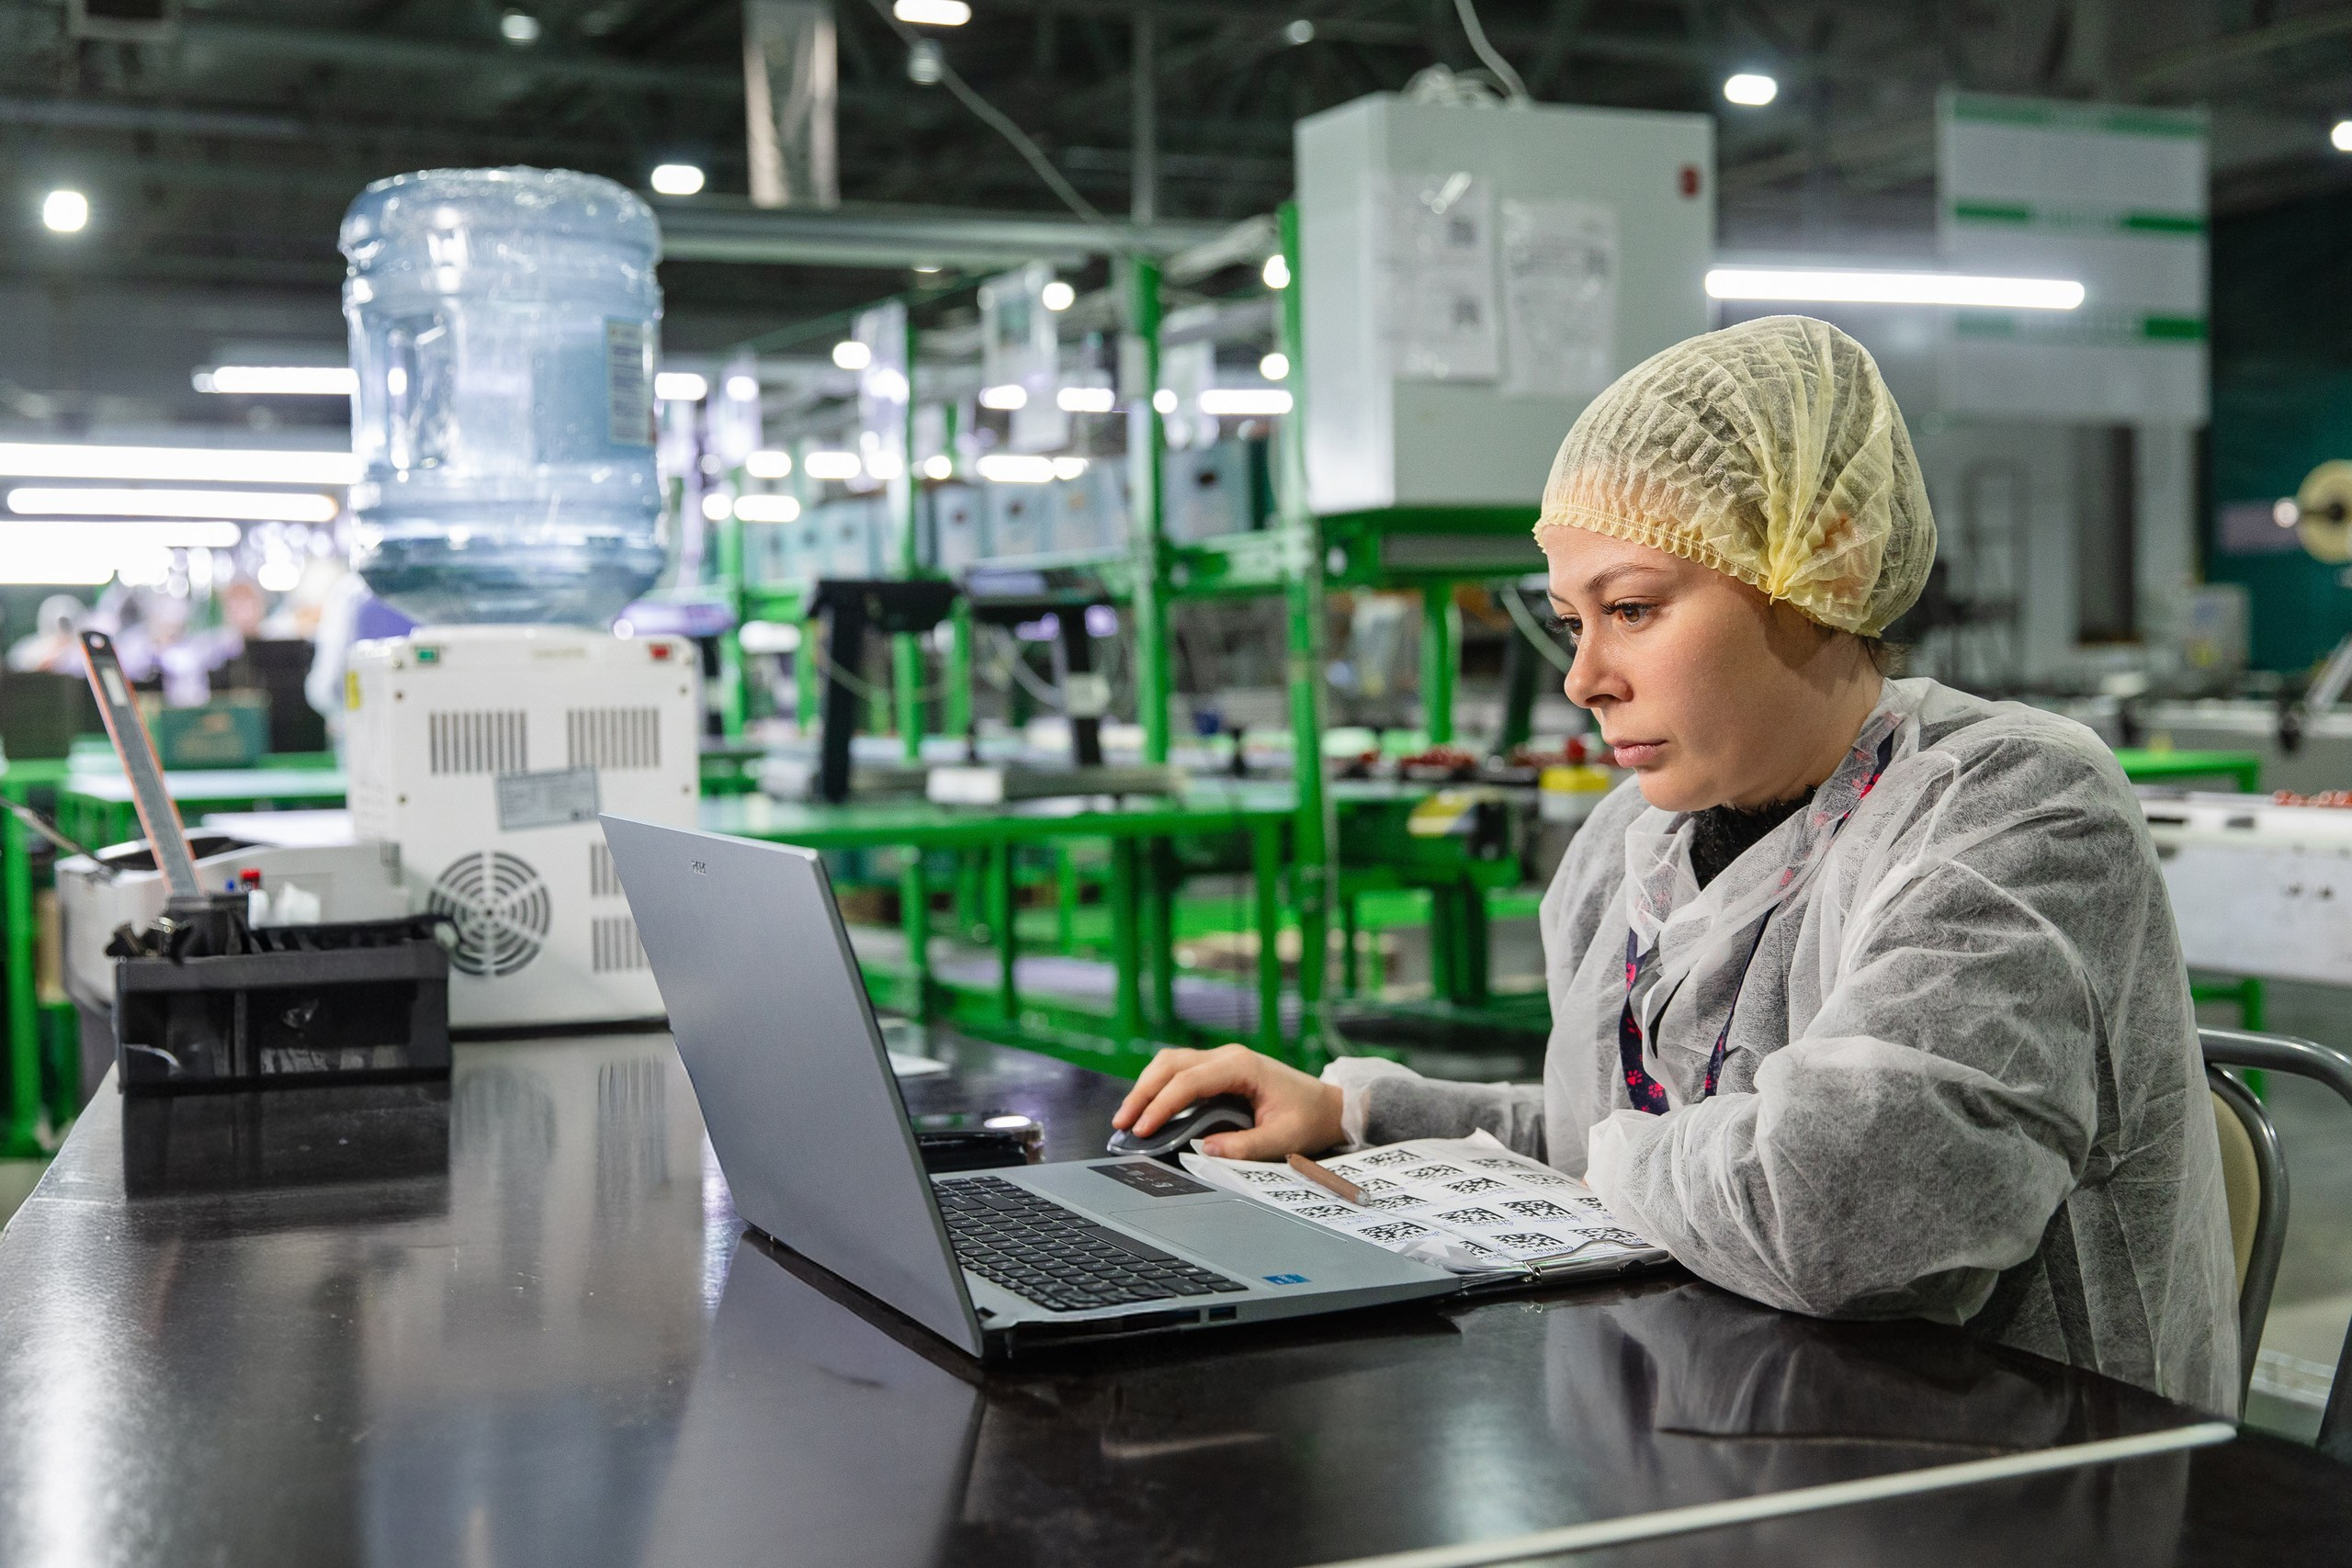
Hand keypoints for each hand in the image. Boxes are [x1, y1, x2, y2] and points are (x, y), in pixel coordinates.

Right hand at [1111, 1043, 1345, 1159]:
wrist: (1330, 1106)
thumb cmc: (1309, 1119)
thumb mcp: (1282, 1139)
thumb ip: (1244, 1146)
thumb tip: (1205, 1149)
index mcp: (1242, 1066)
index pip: (1188, 1081)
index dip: (1161, 1105)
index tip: (1142, 1129)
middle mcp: (1228, 1056)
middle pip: (1171, 1064)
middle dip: (1143, 1092)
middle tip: (1123, 1123)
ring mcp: (1223, 1060)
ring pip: (1171, 1063)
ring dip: (1147, 1087)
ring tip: (1129, 1118)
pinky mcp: (1221, 1070)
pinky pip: (1182, 1071)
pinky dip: (1161, 1087)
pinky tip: (1150, 1109)